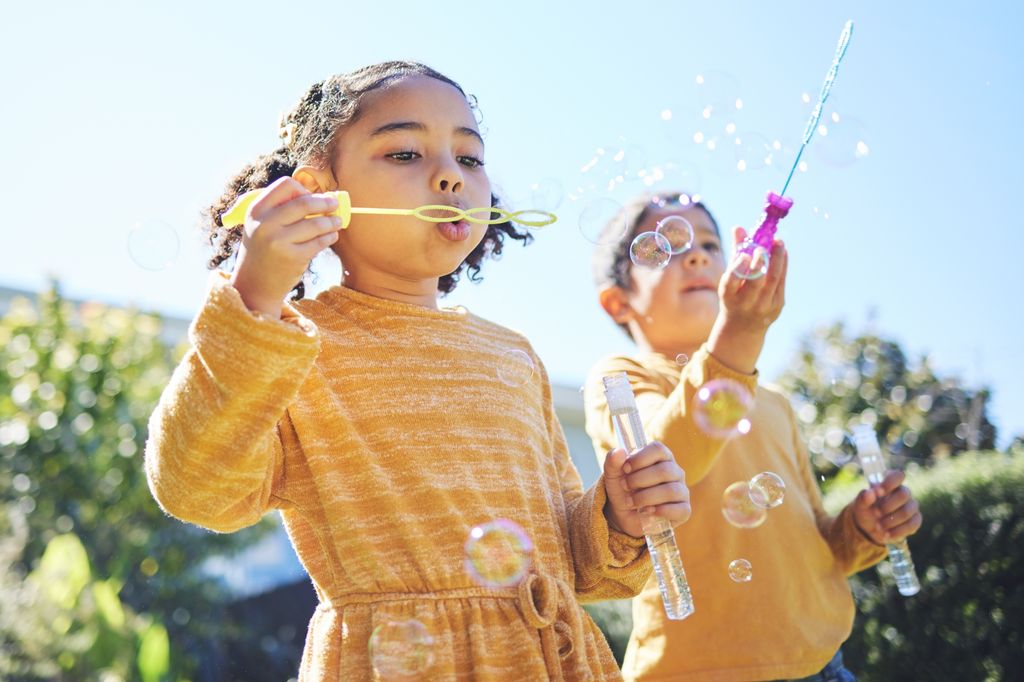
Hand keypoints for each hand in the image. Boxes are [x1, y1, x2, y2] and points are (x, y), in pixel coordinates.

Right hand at [229, 177, 341, 317]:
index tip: (312, 197)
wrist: (254, 284)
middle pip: (304, 202)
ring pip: (315, 224)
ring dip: (331, 221)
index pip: (286, 185)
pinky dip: (330, 237)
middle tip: (335, 205)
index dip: (303, 189)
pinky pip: (319, 242)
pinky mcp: (293, 258)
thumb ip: (281, 208)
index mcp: (257, 210)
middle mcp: (265, 224)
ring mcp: (279, 242)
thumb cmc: (264, 249)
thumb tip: (319, 196)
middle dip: (325, 203)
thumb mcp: (262, 224)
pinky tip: (332, 236)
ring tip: (337, 222)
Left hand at [602, 442, 690, 537]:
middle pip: (664, 471)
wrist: (624, 515)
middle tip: (625, 486)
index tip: (625, 469)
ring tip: (632, 502)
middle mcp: (675, 471)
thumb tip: (618, 451)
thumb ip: (613, 462)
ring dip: (646, 497)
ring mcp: (681, 491)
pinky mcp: (684, 510)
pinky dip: (660, 511)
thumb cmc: (623, 489)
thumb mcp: (613, 476)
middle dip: (639, 480)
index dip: (640, 458)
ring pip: (670, 491)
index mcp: (661, 457)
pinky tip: (648, 511)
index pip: (658, 449)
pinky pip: (680, 509)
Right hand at [705, 226, 787, 373]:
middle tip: (763, 247)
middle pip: (755, 283)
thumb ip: (735, 252)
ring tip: (779, 242)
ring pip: (772, 280)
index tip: (744, 255)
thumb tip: (739, 227)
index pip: (732, 282)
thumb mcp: (729, 279)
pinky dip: (782, 265)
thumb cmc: (734, 295)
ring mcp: (763, 306)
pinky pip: (781, 282)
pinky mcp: (777, 306)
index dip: (738, 269)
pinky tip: (783, 251)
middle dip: (760, 264)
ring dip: (777, 260)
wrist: (743, 327)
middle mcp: (746, 303)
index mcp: (729, 296)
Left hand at [851, 470, 922, 543]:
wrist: (870, 529)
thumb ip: (863, 498)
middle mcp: (903, 492)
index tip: (878, 491)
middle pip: (905, 494)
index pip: (898, 475)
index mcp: (889, 484)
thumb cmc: (866, 511)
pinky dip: (898, 531)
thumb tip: (870, 492)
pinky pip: (912, 524)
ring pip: (908, 511)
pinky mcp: (915, 520)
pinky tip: (887, 534)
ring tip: (878, 526)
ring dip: (891, 520)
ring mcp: (911, 506)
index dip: (890, 482)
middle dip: (888, 506)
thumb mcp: (860, 505)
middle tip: (875, 513)